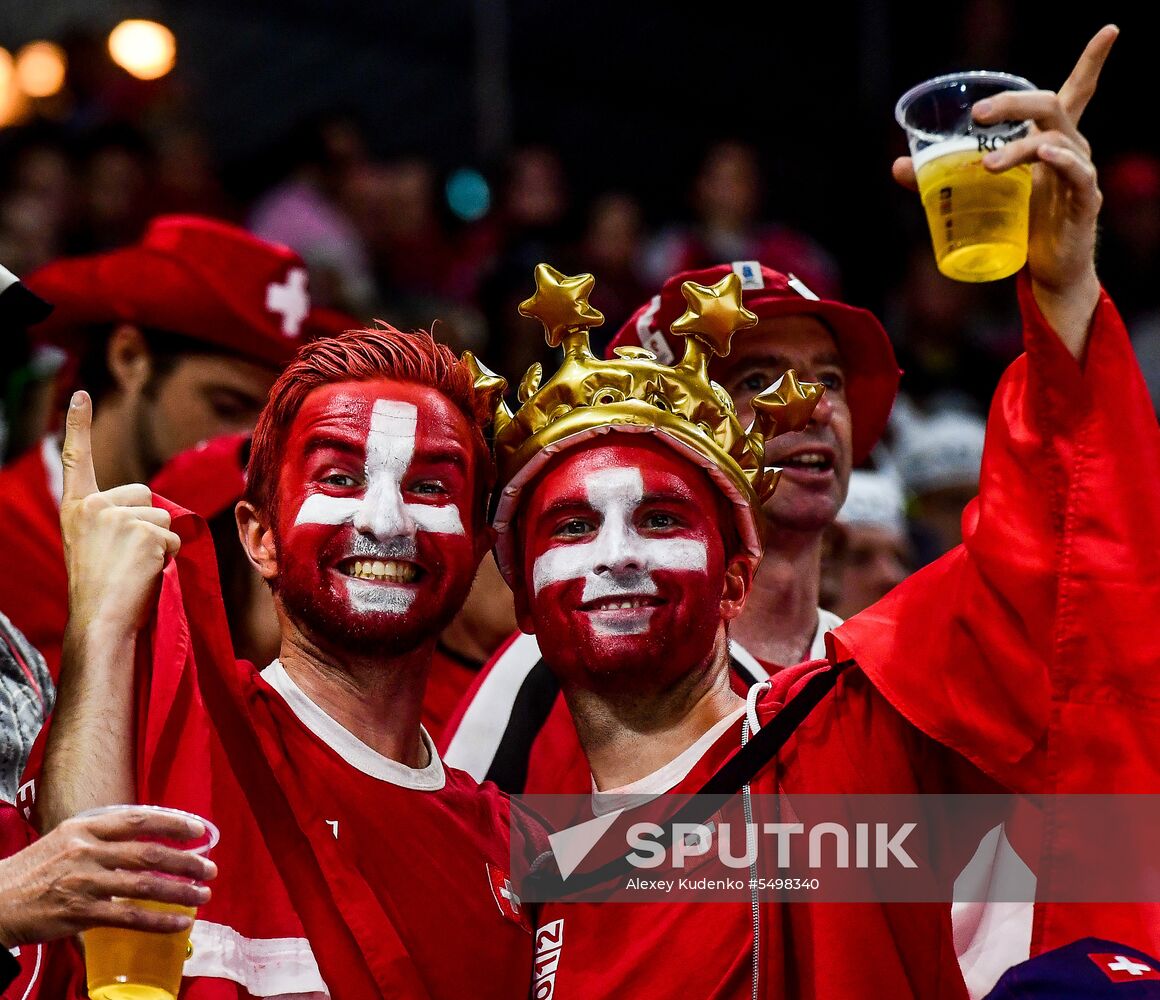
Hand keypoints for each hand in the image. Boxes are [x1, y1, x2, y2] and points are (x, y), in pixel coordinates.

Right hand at [0, 807, 215, 947]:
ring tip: (204, 894)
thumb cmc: (36, 869)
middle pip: (150, 853)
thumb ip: (103, 834)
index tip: (198, 830)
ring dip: (181, 891)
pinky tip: (180, 922)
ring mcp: (86, 883)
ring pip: (145, 886)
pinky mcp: (82, 914)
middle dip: (187, 861)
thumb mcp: (66, 837)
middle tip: (210, 868)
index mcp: (86, 827)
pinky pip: (130, 917)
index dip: (173, 823)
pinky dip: (159, 921)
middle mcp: (88, 851)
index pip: (139, 819)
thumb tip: (147, 836)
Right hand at [60, 391, 180, 634]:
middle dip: (148, 522)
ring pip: (164, 516)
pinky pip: (175, 537)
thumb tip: (157, 515)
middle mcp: (93, 506)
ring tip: (135, 567)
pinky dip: (170, 556)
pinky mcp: (144, 531)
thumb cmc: (102, 589)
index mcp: (76, 508)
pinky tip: (146, 572)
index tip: (80, 395)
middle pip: (144, 494)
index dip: (78, 426)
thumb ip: (114, 520)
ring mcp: (117, 517)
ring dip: (160, 542)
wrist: (100, 619)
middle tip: (127, 558)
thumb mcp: (95, 544)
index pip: (77, 459)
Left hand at [893, 25, 1118, 354]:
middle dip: (1014, 104)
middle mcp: (1072, 148)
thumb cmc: (1023, 225)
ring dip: (1018, 148)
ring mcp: (1080, 173)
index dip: (1093, 60)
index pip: (1077, 91)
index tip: (1112, 28)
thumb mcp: (986, 195)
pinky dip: (1060, 162)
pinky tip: (1044, 158)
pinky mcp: (1083, 200)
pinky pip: (1077, 173)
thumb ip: (945, 178)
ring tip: (986, 166)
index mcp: (1053, 139)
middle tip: (978, 115)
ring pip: (1054, 140)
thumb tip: (899, 166)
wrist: (1048, 274)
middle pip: (1050, 106)